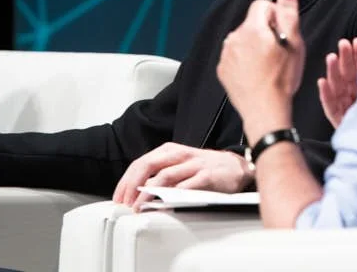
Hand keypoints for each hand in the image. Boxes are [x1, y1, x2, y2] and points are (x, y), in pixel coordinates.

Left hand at [112, 143, 251, 211]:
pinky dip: (172, 195)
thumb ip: (162, 173)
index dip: (126, 180)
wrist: (237, 167)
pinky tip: (163, 204)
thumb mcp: (181, 164)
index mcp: (171, 150)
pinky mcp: (207, 175)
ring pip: (164, 176)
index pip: (141, 162)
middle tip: (125, 202)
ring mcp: (194, 164)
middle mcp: (181, 154)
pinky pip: (186, 185)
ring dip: (147, 193)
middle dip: (132, 185)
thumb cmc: (207, 167)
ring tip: (139, 206)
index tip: (119, 197)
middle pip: (148, 165)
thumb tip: (138, 191)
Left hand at [217, 0, 304, 140]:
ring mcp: (226, 54)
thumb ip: (289, 15)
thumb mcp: (294, 45)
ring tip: (267, 65)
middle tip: (278, 52)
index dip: (276, 15)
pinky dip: (244, 59)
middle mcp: (234, 38)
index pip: (262, 4)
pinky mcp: (223, 69)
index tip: (283, 33)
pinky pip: (235, 54)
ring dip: (254, 45)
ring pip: (243, 38)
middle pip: (252, 22)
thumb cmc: (282, 79)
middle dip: (265, 31)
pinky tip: (256, 73)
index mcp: (252, 29)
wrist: (264, 111)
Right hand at [319, 37, 356, 127]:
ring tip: (331, 58)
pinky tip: (322, 83)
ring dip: (333, 72)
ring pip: (338, 89)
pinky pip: (331, 108)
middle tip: (343, 44)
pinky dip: (326, 95)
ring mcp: (349, 111)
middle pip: (349, 77)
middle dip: (345, 59)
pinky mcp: (341, 123)